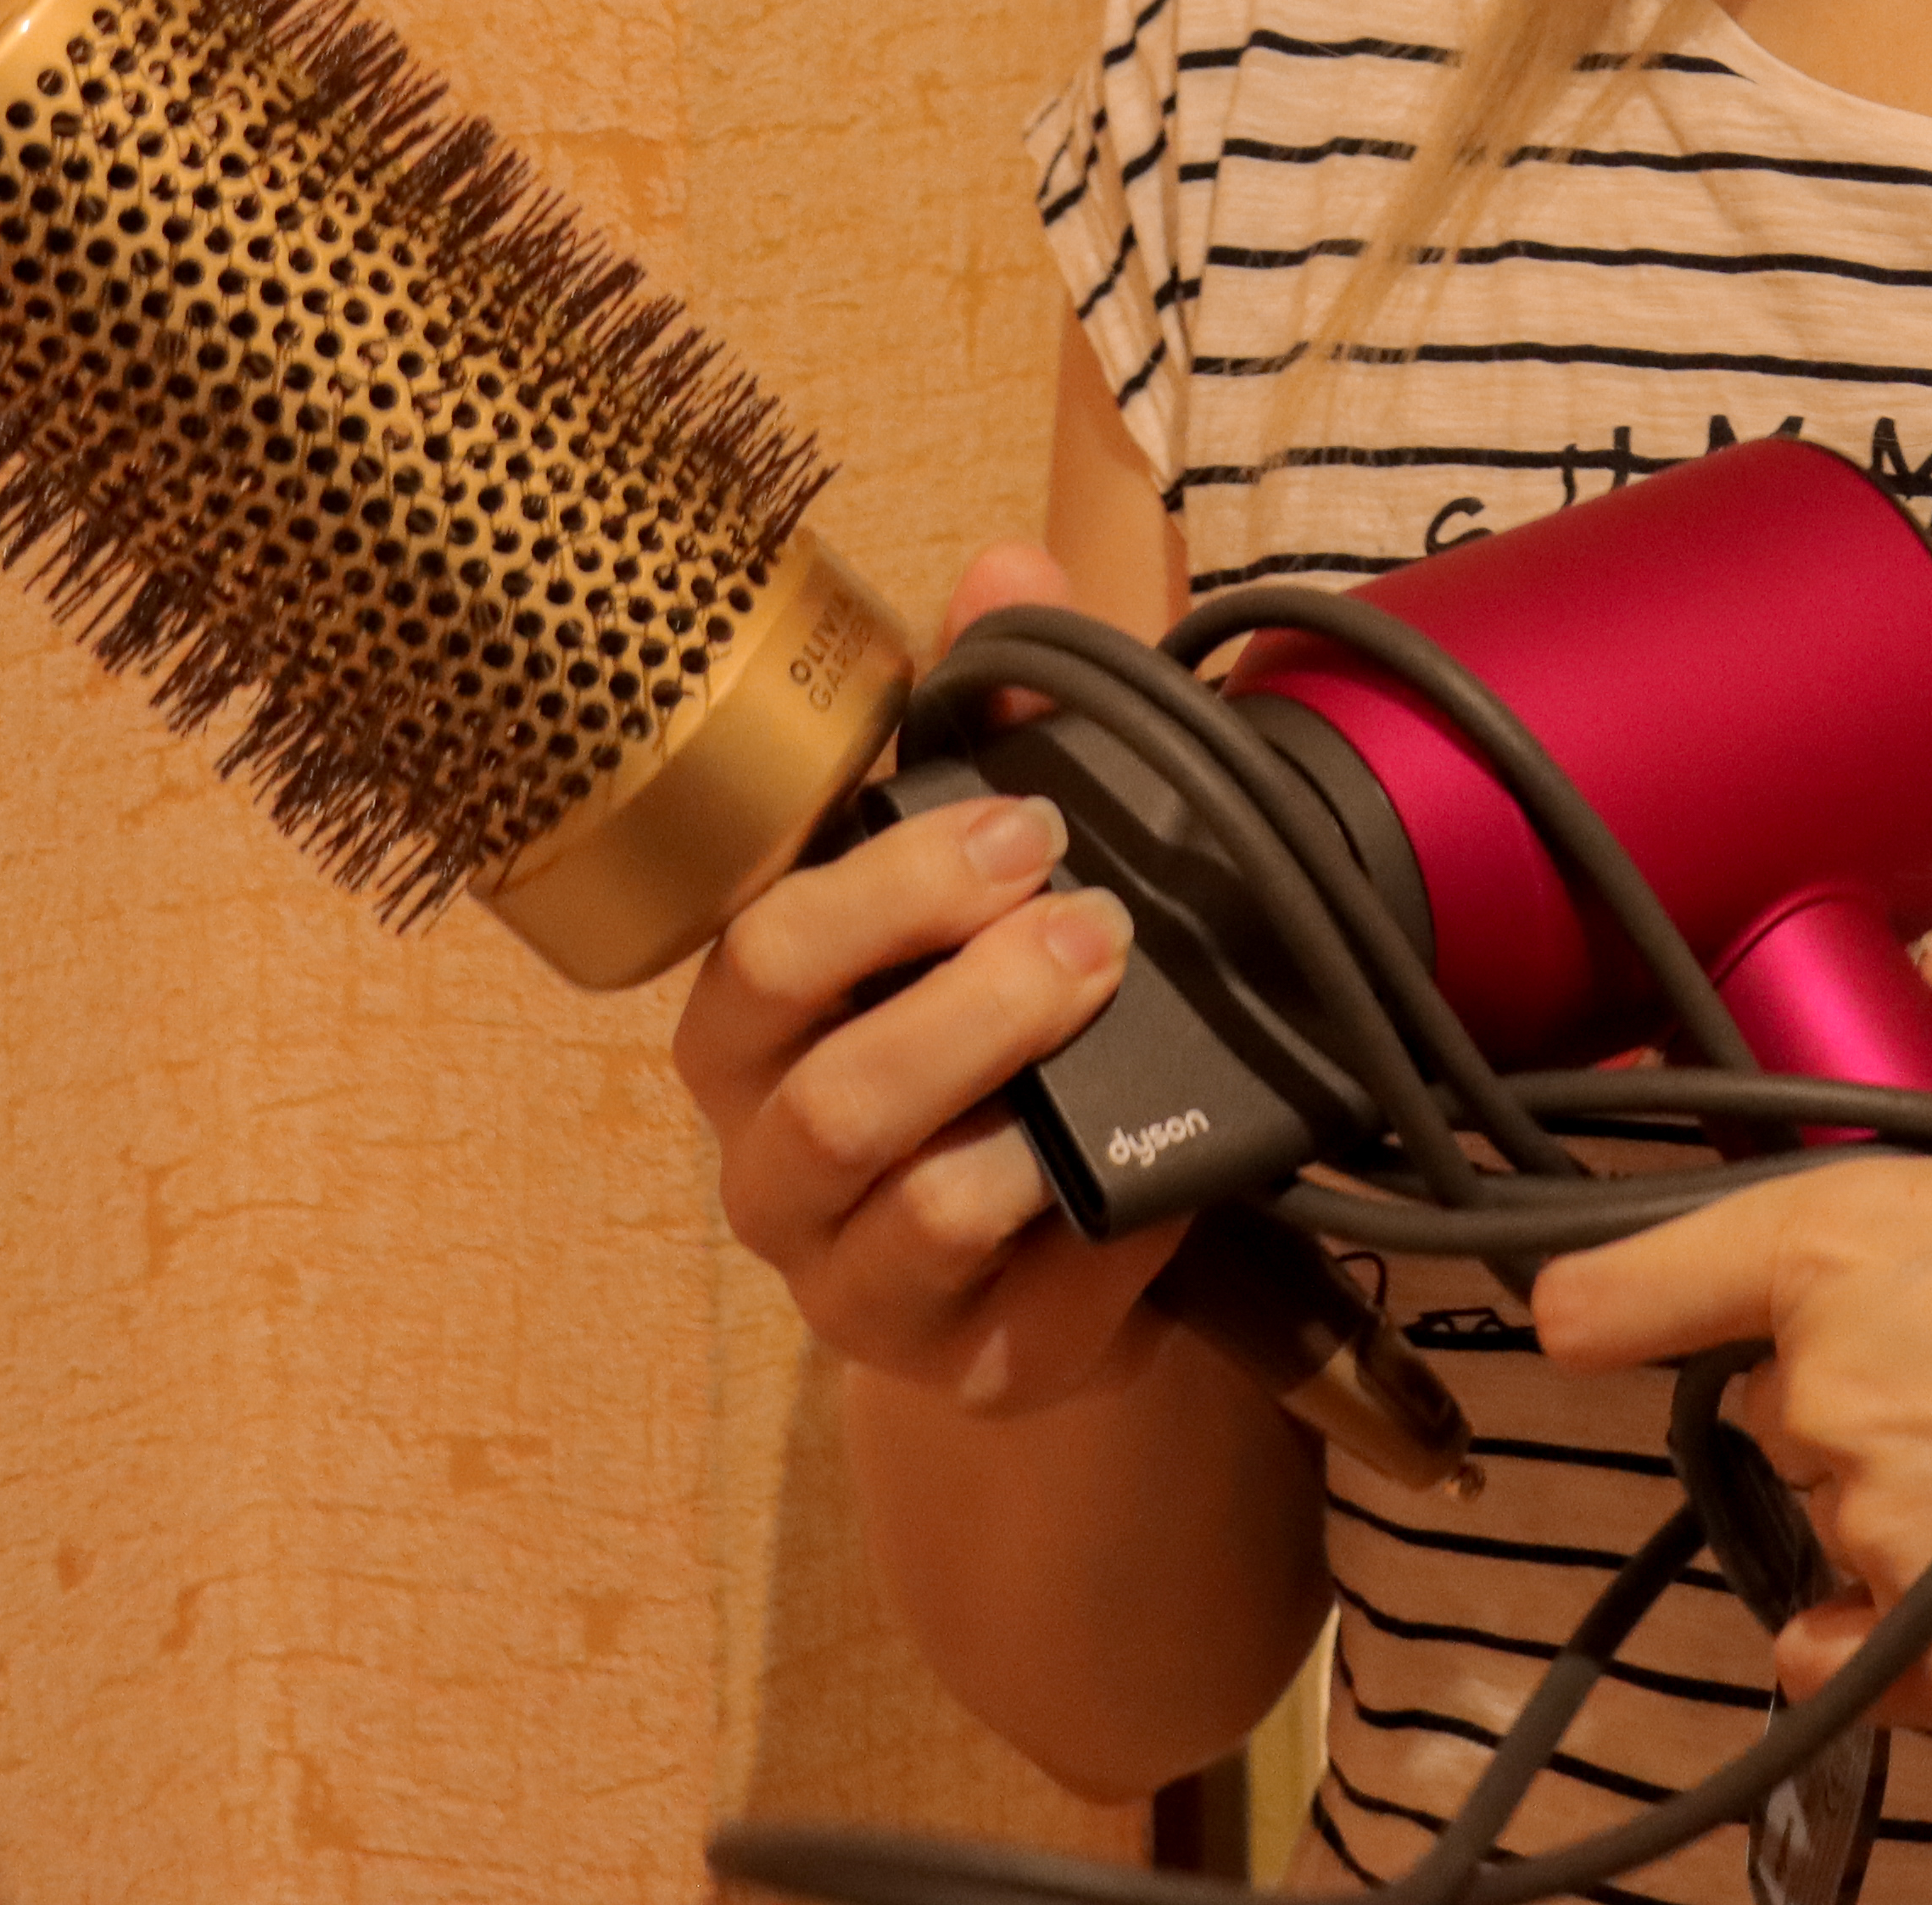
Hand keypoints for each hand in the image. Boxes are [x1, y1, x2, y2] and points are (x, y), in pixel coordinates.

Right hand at [670, 541, 1187, 1418]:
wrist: (1054, 1245)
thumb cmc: (991, 1030)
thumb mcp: (989, 873)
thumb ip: (988, 714)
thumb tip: (1006, 559)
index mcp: (753, 1031)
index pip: (762, 952)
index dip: (888, 885)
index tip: (1024, 820)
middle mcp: (773, 1164)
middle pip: (832, 1088)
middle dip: (966, 997)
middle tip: (1094, 925)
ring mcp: (856, 1285)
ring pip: (914, 1208)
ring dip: (1028, 1104)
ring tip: (1122, 1015)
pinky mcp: (962, 1372)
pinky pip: (1025, 1313)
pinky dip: (1106, 1239)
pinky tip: (1178, 1172)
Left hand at [1530, 934, 1931, 1729]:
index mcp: (1836, 1246)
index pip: (1614, 1294)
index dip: (1603, 1306)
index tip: (1597, 1319)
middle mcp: (1831, 1393)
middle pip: (1783, 1404)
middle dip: (1871, 1389)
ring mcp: (1882, 1536)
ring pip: (1841, 1523)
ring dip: (1916, 1500)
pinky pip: (1851, 1661)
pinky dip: (1902, 1632)